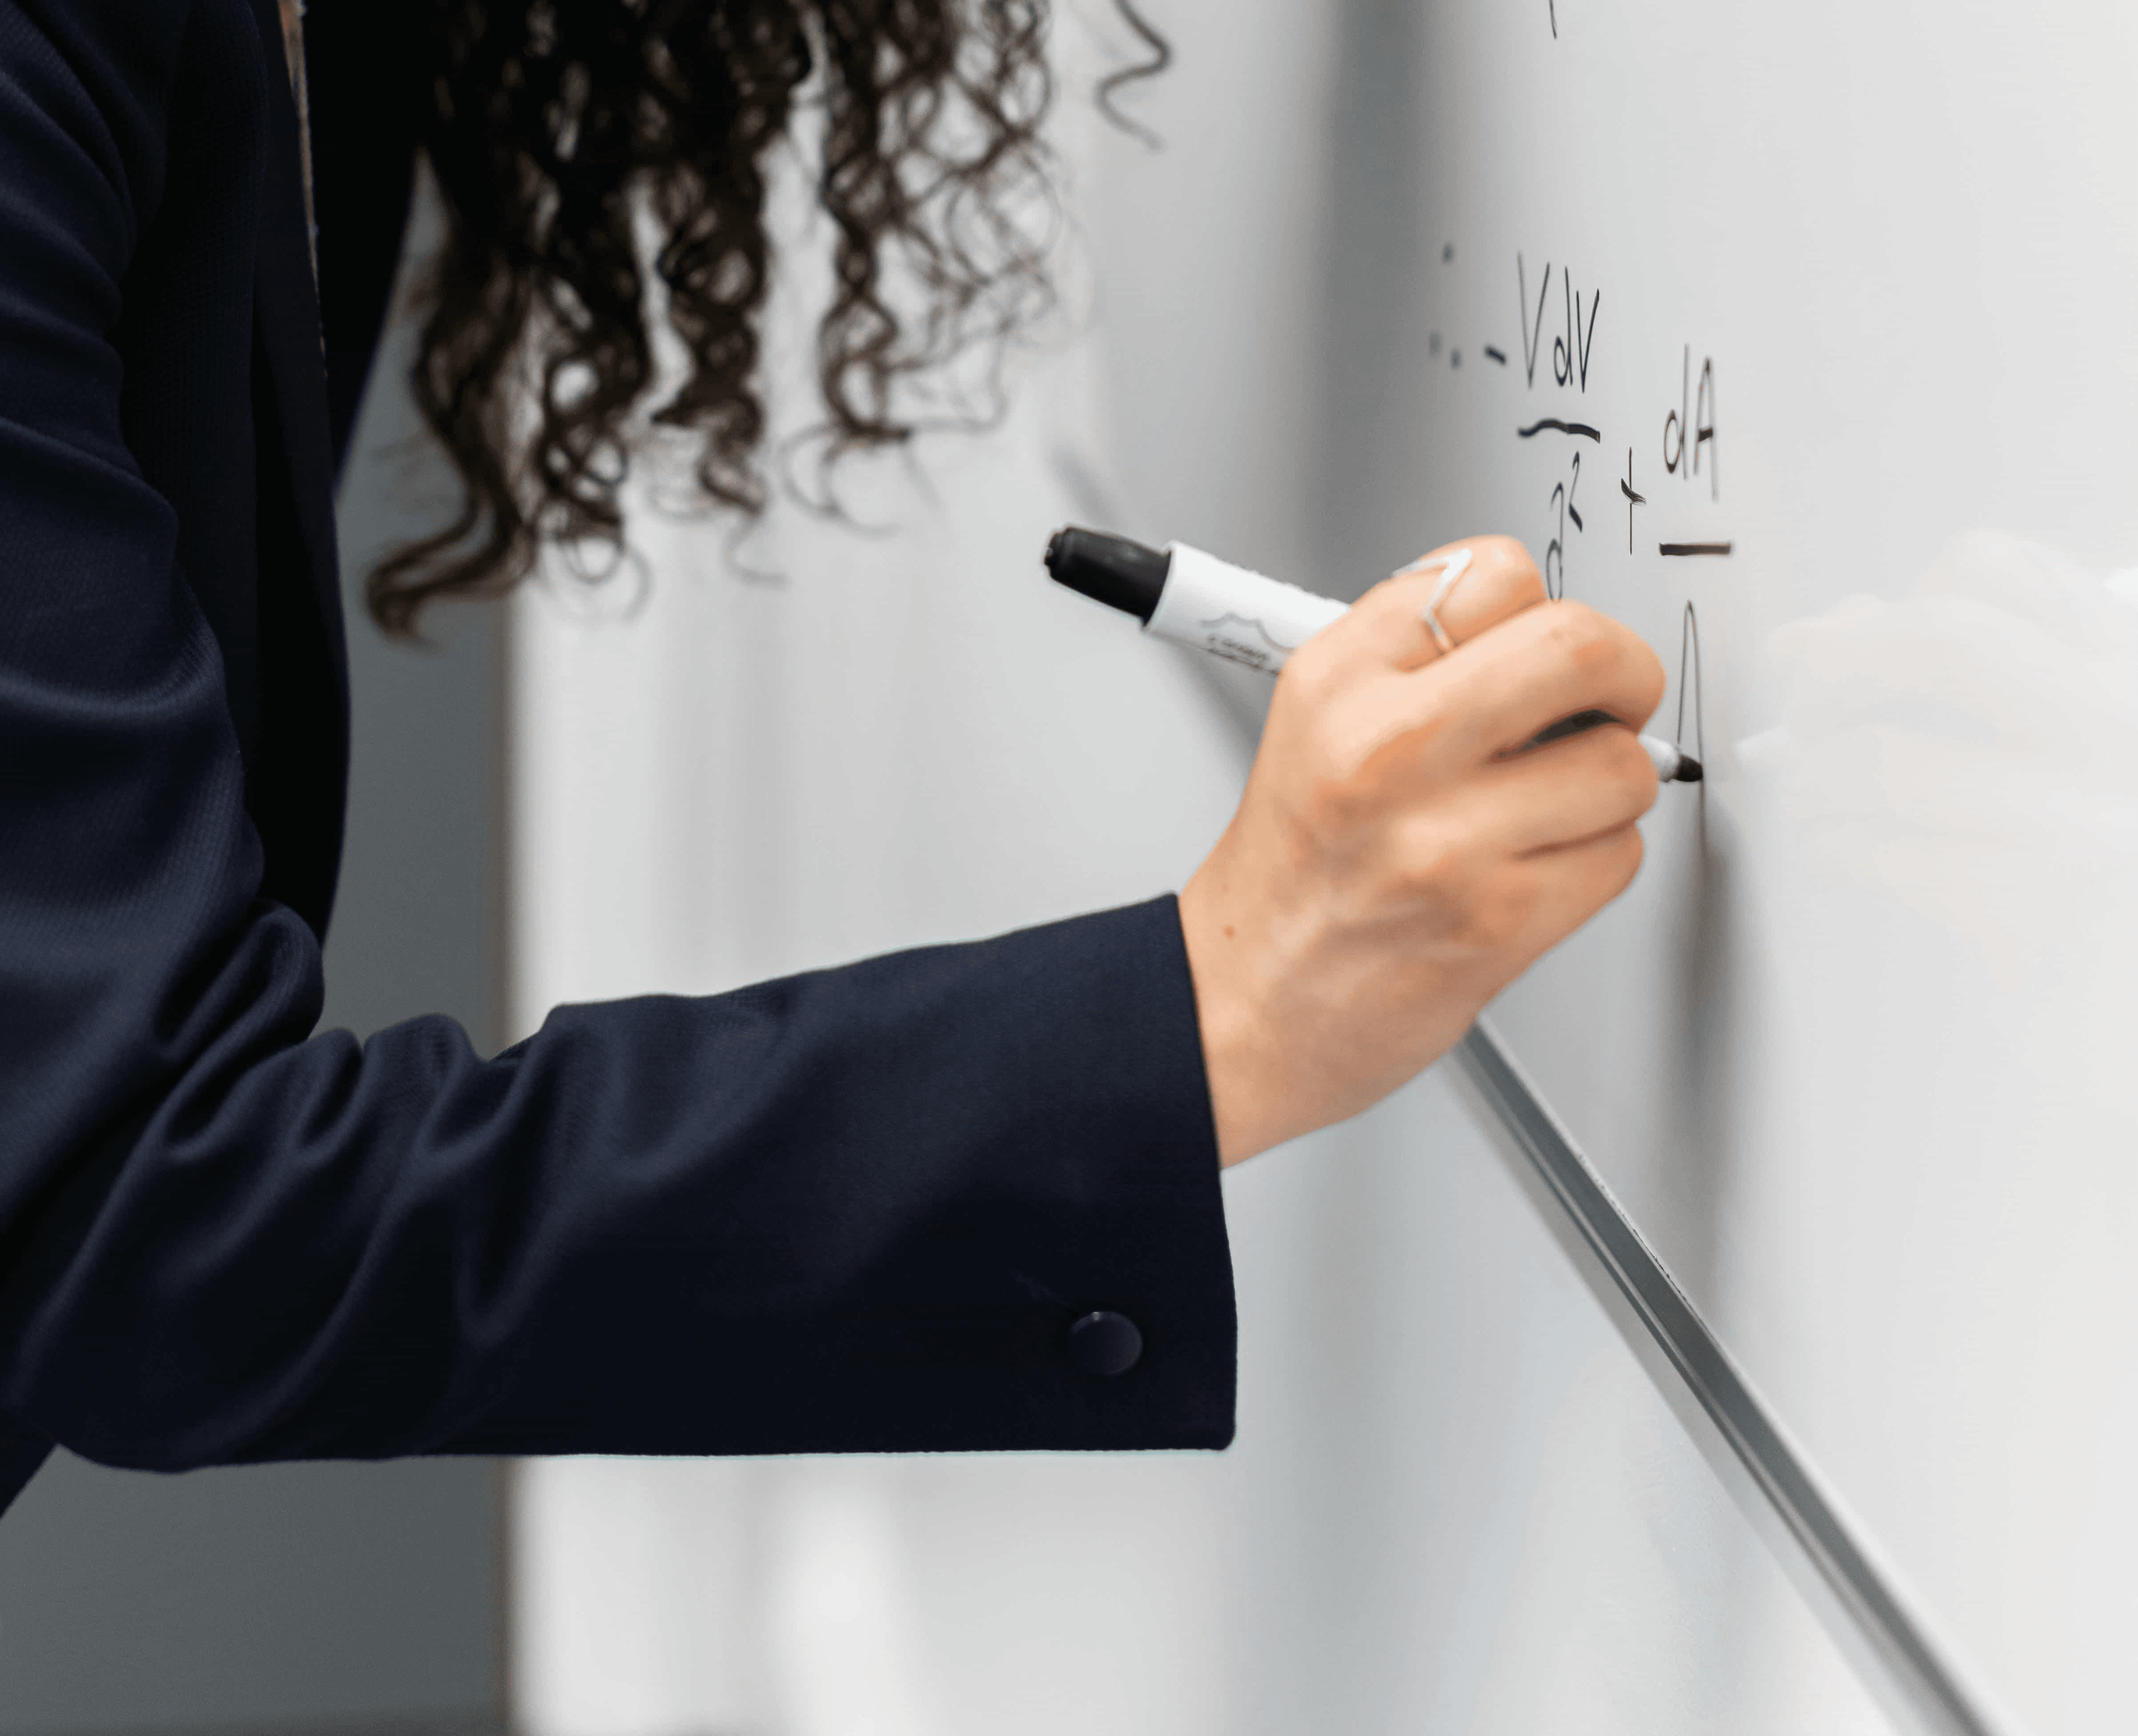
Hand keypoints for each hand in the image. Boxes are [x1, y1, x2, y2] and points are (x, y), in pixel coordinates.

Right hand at [1178, 536, 1666, 1164]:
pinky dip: (1596, 860)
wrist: (1251, 1001)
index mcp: (1339, 682)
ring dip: (1607, 787)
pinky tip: (1533, 869)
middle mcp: (1387, 749)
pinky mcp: (1498, 922)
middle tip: (1611, 697)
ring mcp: (1445, 841)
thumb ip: (1419, 653)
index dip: (1539, 606)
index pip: (1495, 573)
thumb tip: (1549, 626)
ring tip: (1545, 808)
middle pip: (1580, 647)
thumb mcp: (1318, 719)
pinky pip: (1618, 854)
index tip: (1537, 645)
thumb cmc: (1298, 866)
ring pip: (1620, 765)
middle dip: (1622, 671)